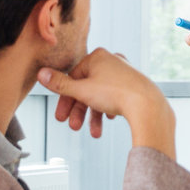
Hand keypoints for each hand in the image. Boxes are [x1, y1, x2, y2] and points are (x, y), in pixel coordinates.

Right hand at [38, 49, 167, 139]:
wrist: (148, 105)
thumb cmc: (116, 94)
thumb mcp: (82, 90)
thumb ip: (60, 84)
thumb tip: (41, 73)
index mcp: (98, 56)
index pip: (74, 78)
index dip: (65, 99)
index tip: (60, 116)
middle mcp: (111, 61)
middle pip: (87, 88)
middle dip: (79, 111)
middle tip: (73, 127)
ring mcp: (124, 72)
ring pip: (101, 95)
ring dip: (94, 115)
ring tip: (94, 132)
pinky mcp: (134, 85)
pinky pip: (115, 97)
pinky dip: (108, 110)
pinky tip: (109, 121)